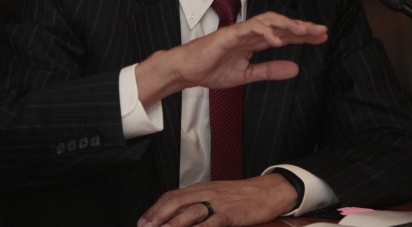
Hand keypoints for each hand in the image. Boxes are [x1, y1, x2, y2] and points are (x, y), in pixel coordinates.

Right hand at [135, 12, 327, 106]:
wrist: (186, 71)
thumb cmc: (210, 69)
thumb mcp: (247, 75)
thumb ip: (269, 70)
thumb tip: (294, 70)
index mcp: (253, 42)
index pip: (283, 34)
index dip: (302, 35)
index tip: (321, 37)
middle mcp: (249, 33)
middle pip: (280, 24)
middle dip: (301, 27)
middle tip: (321, 31)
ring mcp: (239, 32)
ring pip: (267, 21)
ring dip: (287, 25)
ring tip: (304, 31)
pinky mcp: (228, 35)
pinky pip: (249, 29)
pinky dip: (264, 33)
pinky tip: (277, 40)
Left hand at [138, 173, 296, 226]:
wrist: (267, 191)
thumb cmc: (241, 195)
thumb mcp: (217, 194)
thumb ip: (198, 201)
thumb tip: (179, 214)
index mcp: (202, 188)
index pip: (173, 195)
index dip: (155, 208)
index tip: (143, 221)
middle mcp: (207, 193)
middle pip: (176, 202)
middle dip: (157, 216)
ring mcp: (218, 203)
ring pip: (190, 212)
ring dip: (172, 224)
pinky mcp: (231, 215)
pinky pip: (211, 222)